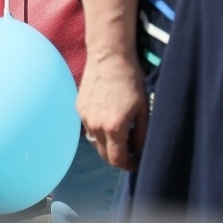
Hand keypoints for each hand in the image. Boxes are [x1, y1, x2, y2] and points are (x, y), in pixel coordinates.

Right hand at [76, 52, 149, 170]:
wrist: (109, 57)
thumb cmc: (131, 81)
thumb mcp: (143, 110)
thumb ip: (141, 135)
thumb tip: (139, 151)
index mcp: (113, 128)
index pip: (117, 160)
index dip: (129, 165)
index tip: (137, 161)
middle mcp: (95, 126)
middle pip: (104, 155)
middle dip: (118, 157)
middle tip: (131, 150)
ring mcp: (84, 117)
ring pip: (96, 142)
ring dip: (108, 144)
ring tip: (121, 133)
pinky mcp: (79, 108)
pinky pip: (89, 128)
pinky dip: (99, 130)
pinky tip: (109, 118)